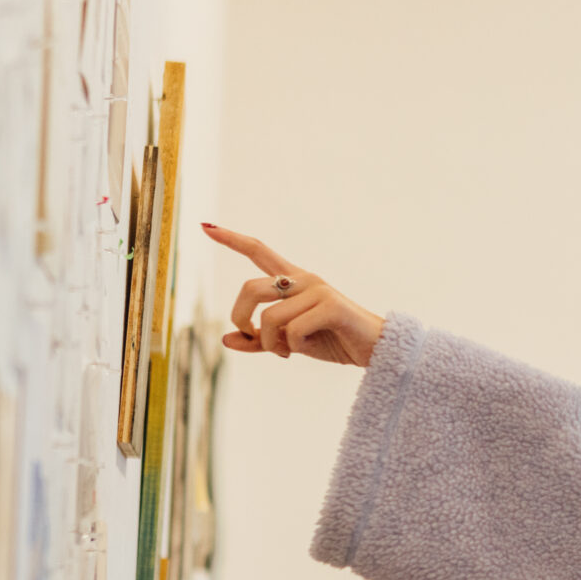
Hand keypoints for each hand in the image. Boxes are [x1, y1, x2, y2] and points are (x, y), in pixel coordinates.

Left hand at [203, 224, 385, 365]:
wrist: (375, 350)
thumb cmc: (333, 341)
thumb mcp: (290, 343)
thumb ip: (259, 341)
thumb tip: (226, 340)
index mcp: (293, 281)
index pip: (259, 251)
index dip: (231, 239)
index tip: (205, 226)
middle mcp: (303, 279)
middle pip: (250, 288)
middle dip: (239, 317)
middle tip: (249, 337)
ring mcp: (318, 290)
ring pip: (269, 317)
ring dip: (269, 343)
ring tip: (285, 353)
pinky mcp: (331, 306)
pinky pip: (292, 330)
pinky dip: (292, 347)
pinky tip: (303, 350)